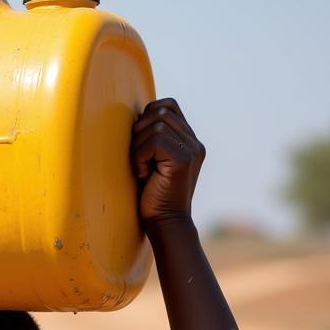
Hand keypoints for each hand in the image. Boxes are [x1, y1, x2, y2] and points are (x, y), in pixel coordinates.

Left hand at [130, 98, 205, 228]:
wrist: (165, 224)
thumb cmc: (151, 196)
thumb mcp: (151, 161)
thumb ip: (151, 139)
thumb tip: (135, 117)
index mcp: (188, 140)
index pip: (168, 106)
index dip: (147, 117)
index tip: (140, 144)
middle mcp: (194, 142)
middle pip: (160, 110)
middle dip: (140, 130)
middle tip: (138, 158)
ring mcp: (192, 149)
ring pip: (157, 124)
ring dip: (139, 146)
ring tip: (141, 168)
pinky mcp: (184, 159)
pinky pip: (155, 140)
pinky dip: (140, 156)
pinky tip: (142, 174)